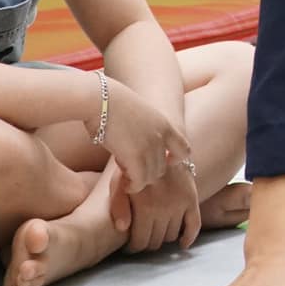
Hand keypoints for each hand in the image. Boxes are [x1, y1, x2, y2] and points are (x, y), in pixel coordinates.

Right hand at [95, 78, 194, 195]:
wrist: (99, 99)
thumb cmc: (110, 104)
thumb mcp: (138, 114)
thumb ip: (145, 131)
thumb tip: (137, 143)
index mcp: (165, 125)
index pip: (185, 149)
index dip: (176, 160)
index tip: (164, 161)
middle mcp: (161, 137)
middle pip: (163, 168)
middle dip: (149, 172)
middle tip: (132, 169)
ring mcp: (150, 148)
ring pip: (151, 177)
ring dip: (139, 180)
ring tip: (125, 175)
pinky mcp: (135, 157)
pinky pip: (139, 181)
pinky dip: (133, 186)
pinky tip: (124, 184)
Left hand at [122, 158, 201, 253]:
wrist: (156, 147)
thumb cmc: (132, 167)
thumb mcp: (118, 183)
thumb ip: (117, 205)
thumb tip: (122, 228)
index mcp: (145, 207)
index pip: (140, 241)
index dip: (133, 247)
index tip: (129, 246)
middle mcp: (164, 208)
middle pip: (156, 241)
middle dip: (146, 244)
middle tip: (140, 241)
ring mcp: (180, 204)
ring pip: (172, 235)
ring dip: (163, 239)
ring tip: (154, 235)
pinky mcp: (192, 199)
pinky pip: (194, 225)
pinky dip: (189, 238)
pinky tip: (181, 243)